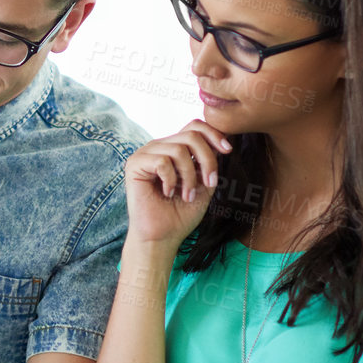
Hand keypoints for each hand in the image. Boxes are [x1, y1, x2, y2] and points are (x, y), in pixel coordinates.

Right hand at [123, 120, 231, 245]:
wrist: (162, 236)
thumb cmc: (181, 214)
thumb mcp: (204, 184)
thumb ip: (209, 162)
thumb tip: (222, 142)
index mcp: (173, 149)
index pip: (194, 126)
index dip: (214, 134)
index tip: (228, 151)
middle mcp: (159, 147)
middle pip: (191, 135)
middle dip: (207, 159)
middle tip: (210, 183)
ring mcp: (145, 154)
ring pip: (178, 149)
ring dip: (189, 176)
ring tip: (187, 195)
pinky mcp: (134, 164)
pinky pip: (162, 161)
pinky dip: (171, 180)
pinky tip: (167, 193)